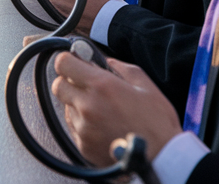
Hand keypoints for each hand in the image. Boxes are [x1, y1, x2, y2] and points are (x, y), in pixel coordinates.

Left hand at [51, 52, 182, 166]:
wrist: (161, 159)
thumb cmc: (157, 123)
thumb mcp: (145, 86)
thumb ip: (122, 68)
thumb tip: (106, 61)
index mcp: (102, 86)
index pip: (63, 63)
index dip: (68, 60)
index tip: (76, 61)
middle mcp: (87, 106)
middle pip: (58, 86)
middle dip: (69, 81)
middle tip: (86, 84)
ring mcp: (83, 128)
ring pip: (66, 107)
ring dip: (78, 103)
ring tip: (102, 109)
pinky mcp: (83, 146)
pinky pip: (74, 127)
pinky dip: (83, 122)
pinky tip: (102, 124)